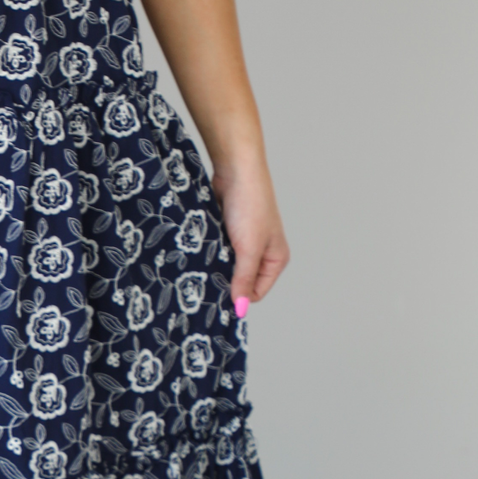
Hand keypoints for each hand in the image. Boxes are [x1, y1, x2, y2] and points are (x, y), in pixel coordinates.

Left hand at [211, 158, 289, 309]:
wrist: (236, 170)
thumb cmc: (250, 206)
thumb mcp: (249, 248)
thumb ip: (244, 279)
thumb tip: (240, 308)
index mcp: (276, 260)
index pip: (256, 293)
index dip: (238, 295)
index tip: (216, 295)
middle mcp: (263, 253)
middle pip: (240, 280)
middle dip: (225, 279)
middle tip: (206, 277)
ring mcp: (245, 242)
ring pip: (227, 265)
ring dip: (215, 263)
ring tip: (204, 259)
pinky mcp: (228, 231)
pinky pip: (217, 250)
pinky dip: (210, 251)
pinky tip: (201, 248)